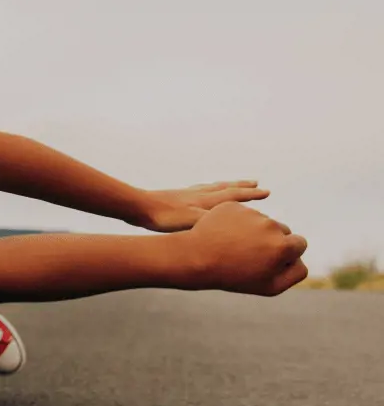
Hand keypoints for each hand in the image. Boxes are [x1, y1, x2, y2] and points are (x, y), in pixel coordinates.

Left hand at [138, 180, 270, 232]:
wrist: (139, 207)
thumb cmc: (164, 218)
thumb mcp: (192, 222)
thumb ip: (214, 221)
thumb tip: (237, 221)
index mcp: (206, 201)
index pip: (234, 196)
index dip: (251, 195)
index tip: (266, 191)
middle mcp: (199, 194)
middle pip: (225, 188)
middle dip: (242, 187)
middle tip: (256, 183)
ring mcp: (187, 194)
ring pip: (212, 187)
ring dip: (226, 185)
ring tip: (233, 184)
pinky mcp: (176, 196)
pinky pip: (197, 190)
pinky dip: (206, 189)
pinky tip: (201, 191)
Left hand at [181, 202, 308, 295]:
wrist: (195, 259)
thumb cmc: (232, 277)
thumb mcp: (270, 287)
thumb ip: (296, 273)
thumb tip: (301, 259)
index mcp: (283, 246)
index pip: (299, 244)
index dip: (287, 253)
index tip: (272, 259)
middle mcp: (270, 225)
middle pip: (281, 230)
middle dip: (272, 240)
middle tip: (250, 255)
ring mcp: (250, 213)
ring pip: (260, 221)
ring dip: (254, 231)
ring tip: (235, 247)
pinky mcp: (232, 205)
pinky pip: (241, 213)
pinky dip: (236, 222)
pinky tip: (225, 235)